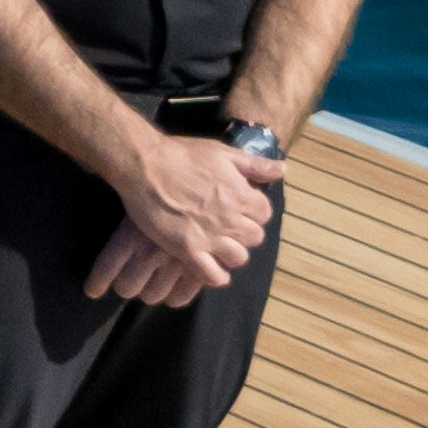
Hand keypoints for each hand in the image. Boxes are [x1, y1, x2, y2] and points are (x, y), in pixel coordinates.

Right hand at [103, 133, 279, 305]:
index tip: (239, 206)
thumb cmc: (183, 155)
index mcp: (242, 195)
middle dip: (244, 231)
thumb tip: (283, 170)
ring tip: (217, 245)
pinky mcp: (189, 250)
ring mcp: (211, 237)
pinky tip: (209, 266)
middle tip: (226, 225)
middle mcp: (231, 219)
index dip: (253, 210)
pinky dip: (215, 275)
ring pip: (239, 257)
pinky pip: (213, 275)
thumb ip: (255, 165)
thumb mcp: (222, 152)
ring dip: (231, 252)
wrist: (145, 166)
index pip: (265, 213)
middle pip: (255, 237)